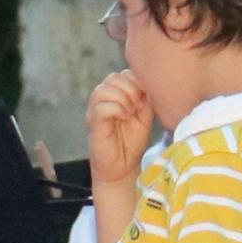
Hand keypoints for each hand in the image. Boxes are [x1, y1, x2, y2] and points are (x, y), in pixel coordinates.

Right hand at [84, 71, 153, 193]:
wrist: (122, 168)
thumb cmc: (132, 142)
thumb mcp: (144, 117)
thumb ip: (146, 99)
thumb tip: (148, 85)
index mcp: (116, 95)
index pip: (123, 74)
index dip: (137, 81)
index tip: (146, 97)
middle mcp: (103, 100)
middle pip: (112, 77)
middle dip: (130, 88)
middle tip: (138, 105)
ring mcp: (95, 111)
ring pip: (103, 89)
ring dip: (122, 97)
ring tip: (131, 111)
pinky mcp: (93, 123)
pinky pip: (101, 107)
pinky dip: (116, 109)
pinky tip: (124, 117)